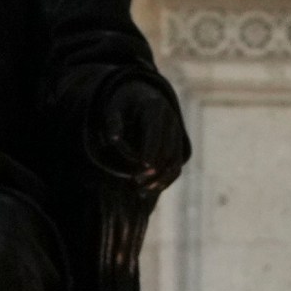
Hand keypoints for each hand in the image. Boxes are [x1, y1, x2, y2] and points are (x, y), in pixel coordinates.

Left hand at [92, 78, 187, 196]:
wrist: (143, 99)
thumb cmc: (124, 106)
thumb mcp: (114, 109)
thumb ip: (112, 123)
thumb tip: (113, 139)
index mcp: (155, 108)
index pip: (155, 131)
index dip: (151, 148)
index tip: (143, 165)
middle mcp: (170, 120)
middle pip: (167, 149)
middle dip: (153, 168)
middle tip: (135, 181)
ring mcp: (177, 134)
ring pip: (174, 162)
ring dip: (160, 180)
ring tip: (141, 192)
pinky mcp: (178, 147)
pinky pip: (175, 168)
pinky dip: (164, 182)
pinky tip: (149, 191)